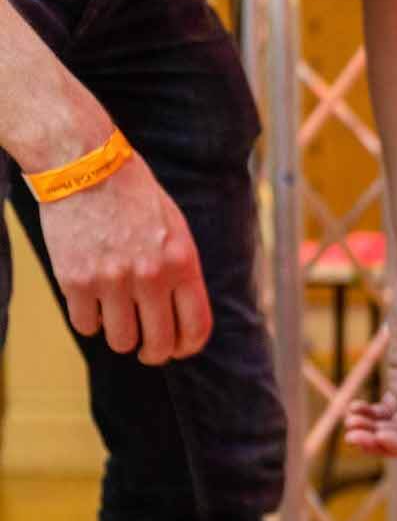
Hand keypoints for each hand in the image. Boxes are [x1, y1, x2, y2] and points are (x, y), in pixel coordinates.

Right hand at [41, 151, 210, 364]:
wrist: (86, 166)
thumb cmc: (135, 195)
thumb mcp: (176, 228)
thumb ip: (181, 269)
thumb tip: (182, 312)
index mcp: (182, 264)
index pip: (196, 327)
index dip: (188, 347)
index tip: (178, 349)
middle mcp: (150, 277)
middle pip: (159, 343)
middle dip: (154, 353)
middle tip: (147, 350)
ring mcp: (112, 281)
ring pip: (121, 340)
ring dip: (120, 337)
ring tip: (117, 322)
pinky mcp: (76, 280)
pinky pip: (85, 324)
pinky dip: (89, 322)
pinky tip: (92, 307)